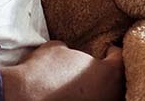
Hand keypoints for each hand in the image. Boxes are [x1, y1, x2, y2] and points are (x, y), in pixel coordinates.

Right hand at [1, 41, 123, 100]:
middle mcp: (107, 94)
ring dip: (101, 89)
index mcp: (107, 73)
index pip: (120, 59)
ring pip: (107, 96)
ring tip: (91, 83)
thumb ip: (74, 51)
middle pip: (117, 81)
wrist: (24, 95)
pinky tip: (78, 95)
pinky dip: (89, 98)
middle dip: (110, 72)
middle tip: (102, 66)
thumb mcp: (59, 48)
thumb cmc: (42, 70)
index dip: (114, 52)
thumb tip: (71, 54)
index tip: (109, 49)